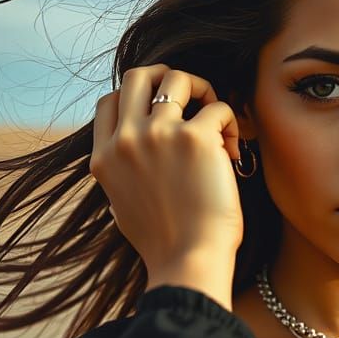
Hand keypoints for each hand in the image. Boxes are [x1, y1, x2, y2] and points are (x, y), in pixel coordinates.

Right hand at [90, 65, 245, 282]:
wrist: (188, 262)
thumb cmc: (165, 245)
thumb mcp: (121, 207)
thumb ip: (122, 175)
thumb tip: (132, 155)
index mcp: (104, 158)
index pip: (109, 100)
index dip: (137, 97)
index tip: (164, 111)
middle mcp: (126, 140)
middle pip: (138, 75)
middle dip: (168, 78)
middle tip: (194, 99)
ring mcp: (158, 134)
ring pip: (178, 78)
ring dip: (205, 92)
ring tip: (219, 124)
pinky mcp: (195, 139)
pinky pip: (219, 108)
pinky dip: (232, 123)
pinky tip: (235, 154)